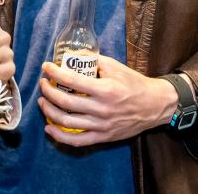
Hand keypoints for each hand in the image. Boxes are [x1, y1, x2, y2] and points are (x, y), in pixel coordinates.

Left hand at [37, 55, 178, 146]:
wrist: (155, 105)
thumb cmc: (135, 83)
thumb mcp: (116, 67)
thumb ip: (94, 60)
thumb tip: (74, 55)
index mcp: (104, 89)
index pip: (71, 80)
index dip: (54, 73)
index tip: (46, 67)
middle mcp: (101, 109)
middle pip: (65, 102)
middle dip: (48, 92)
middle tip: (43, 84)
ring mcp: (101, 125)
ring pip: (67, 122)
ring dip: (49, 112)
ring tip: (42, 102)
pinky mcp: (103, 137)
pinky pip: (77, 141)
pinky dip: (59, 137)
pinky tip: (49, 128)